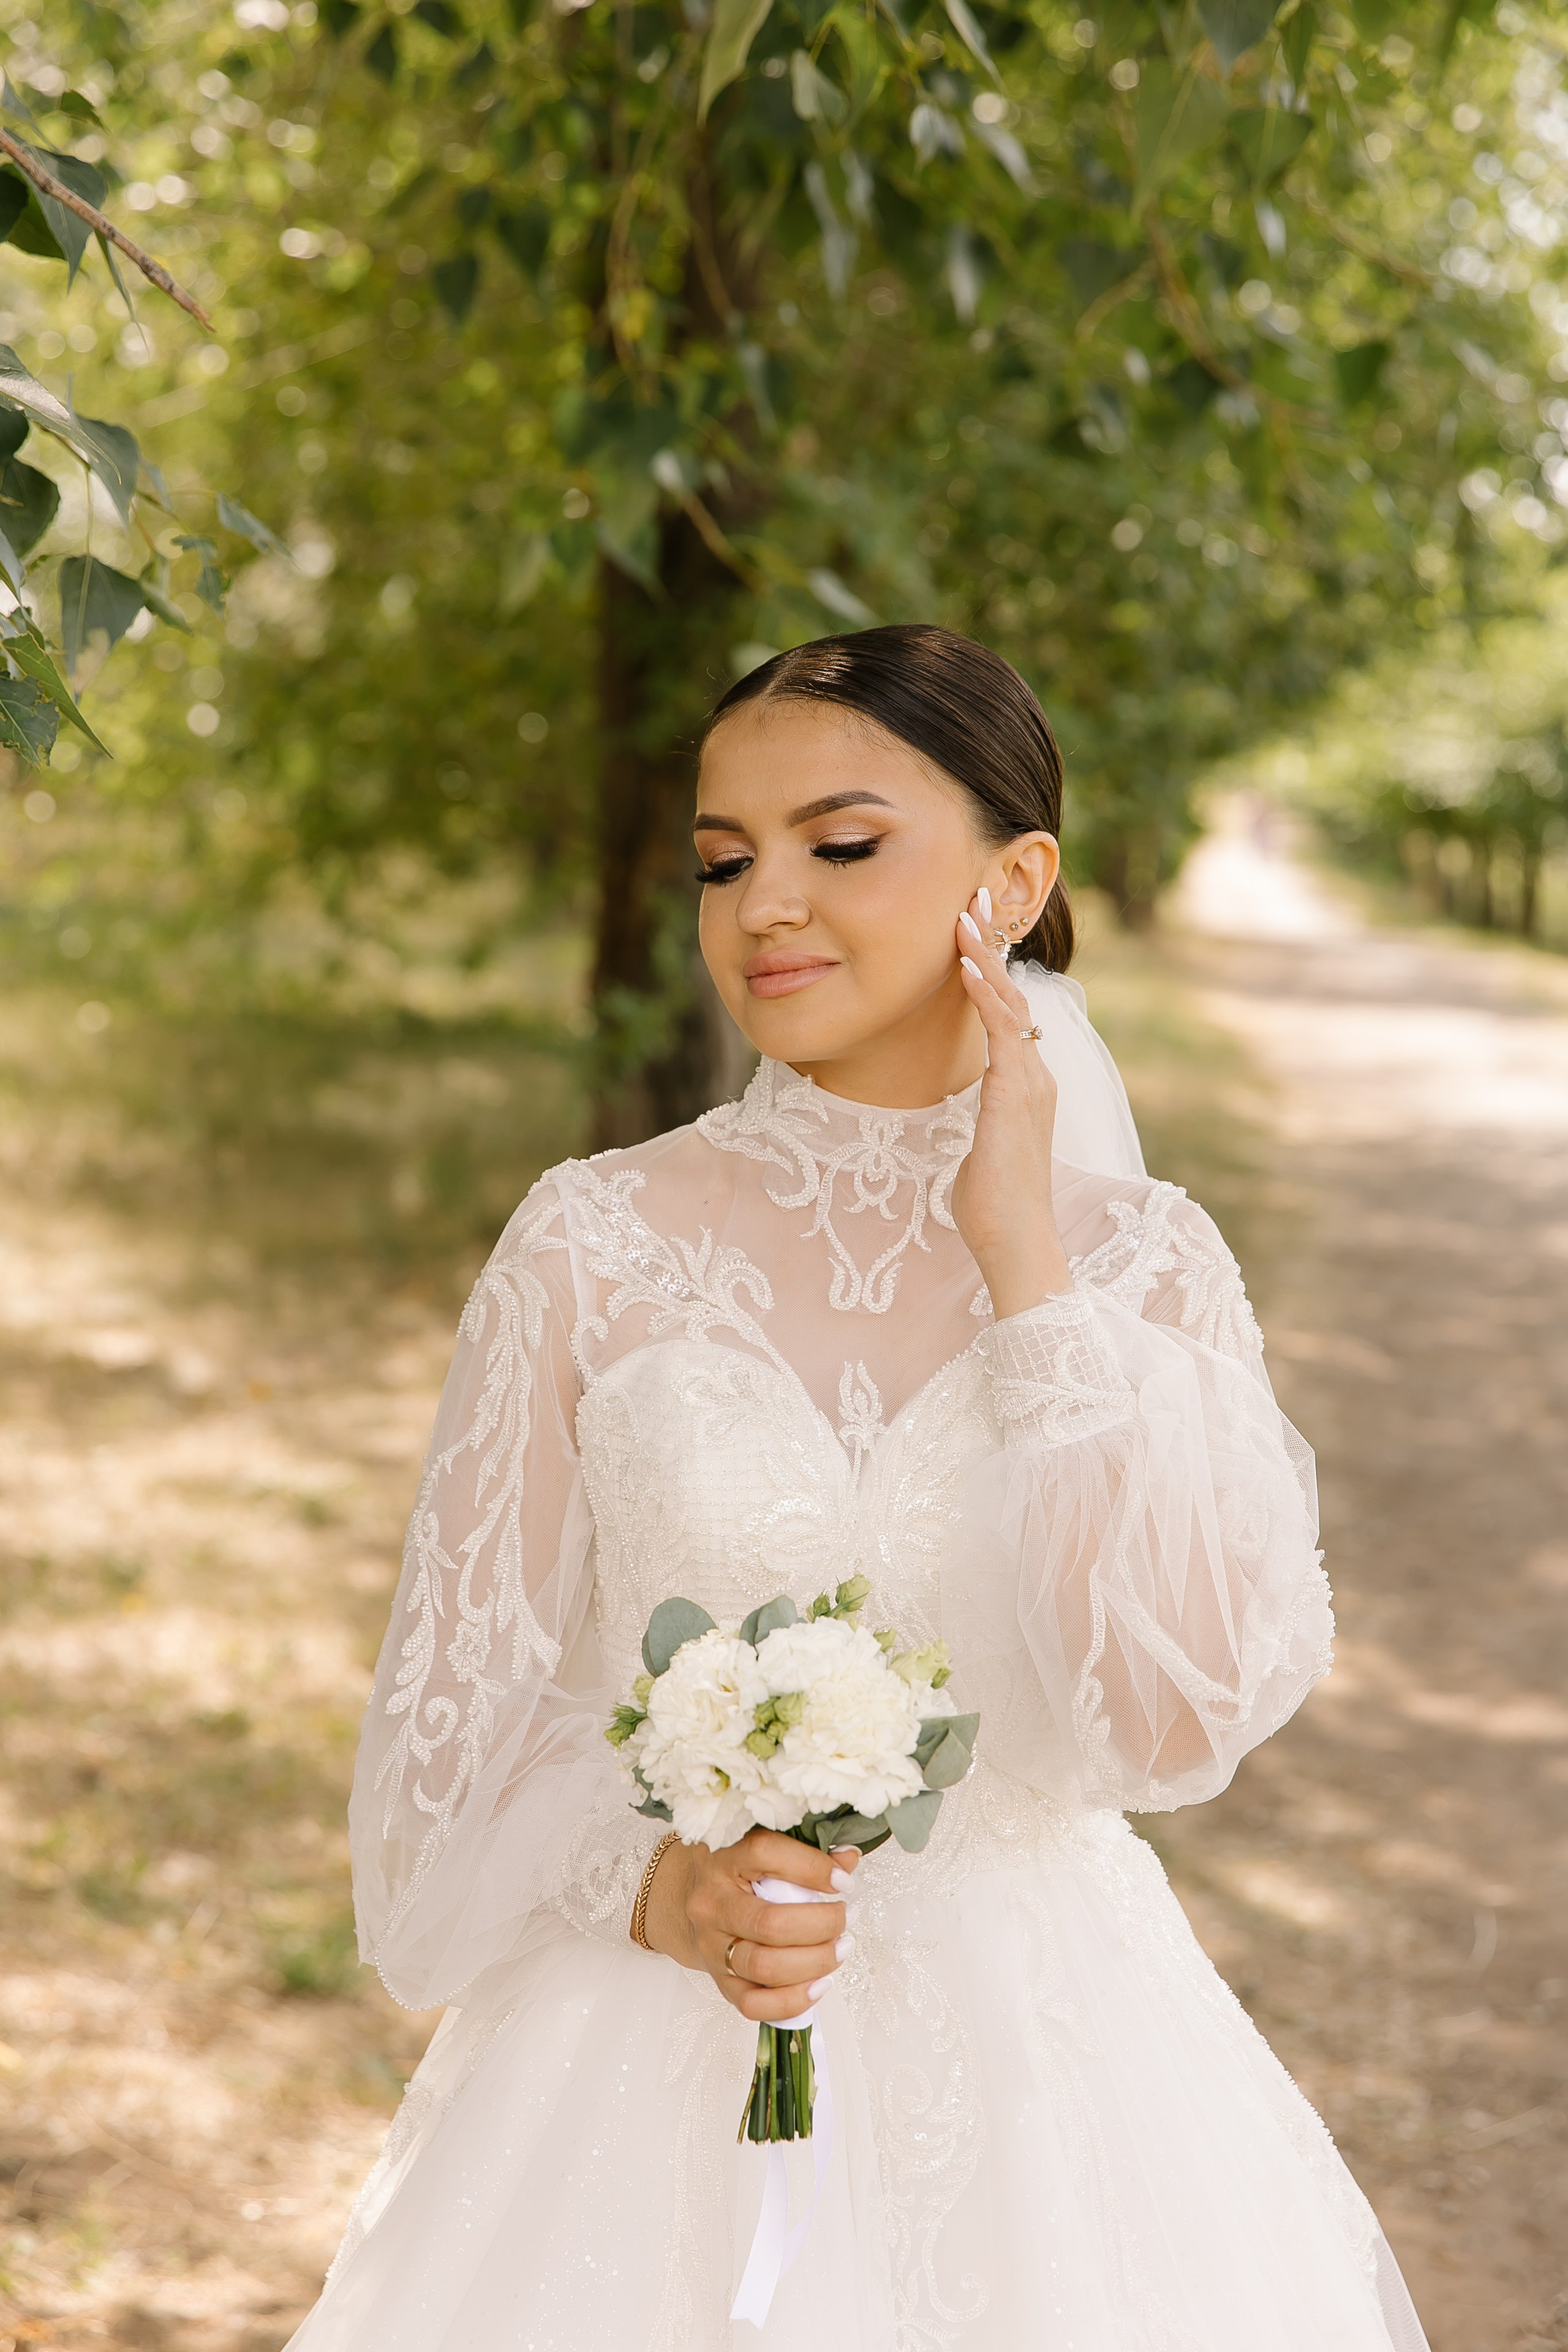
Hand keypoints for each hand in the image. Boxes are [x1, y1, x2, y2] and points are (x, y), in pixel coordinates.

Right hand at [642, 1829, 858, 2020]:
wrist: (686, 1900)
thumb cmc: (734, 1871)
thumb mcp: (761, 1847)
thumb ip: (806, 1850)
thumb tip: (848, 1860)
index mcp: (722, 1857)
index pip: (766, 1853)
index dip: (812, 1869)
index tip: (843, 1881)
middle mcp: (711, 1903)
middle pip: (770, 1924)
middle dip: (822, 1926)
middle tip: (845, 1918)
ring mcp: (711, 1946)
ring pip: (764, 1967)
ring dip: (814, 1962)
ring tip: (839, 1949)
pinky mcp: (718, 1980)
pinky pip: (753, 2004)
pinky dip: (793, 2000)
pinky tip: (819, 1983)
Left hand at [950, 892, 1071, 1320]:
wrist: (1015, 1243)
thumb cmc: (994, 1205)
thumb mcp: (981, 1147)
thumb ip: (980, 1120)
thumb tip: (967, 1113)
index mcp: (1026, 1086)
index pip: (1009, 1014)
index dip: (991, 971)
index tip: (969, 933)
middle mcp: (1036, 1077)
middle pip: (1015, 996)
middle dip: (991, 947)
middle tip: (972, 898)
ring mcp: (1031, 1084)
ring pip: (1010, 1005)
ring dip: (985, 958)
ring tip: (965, 916)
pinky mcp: (1017, 1096)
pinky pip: (1003, 1033)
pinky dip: (987, 997)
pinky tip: (968, 968)